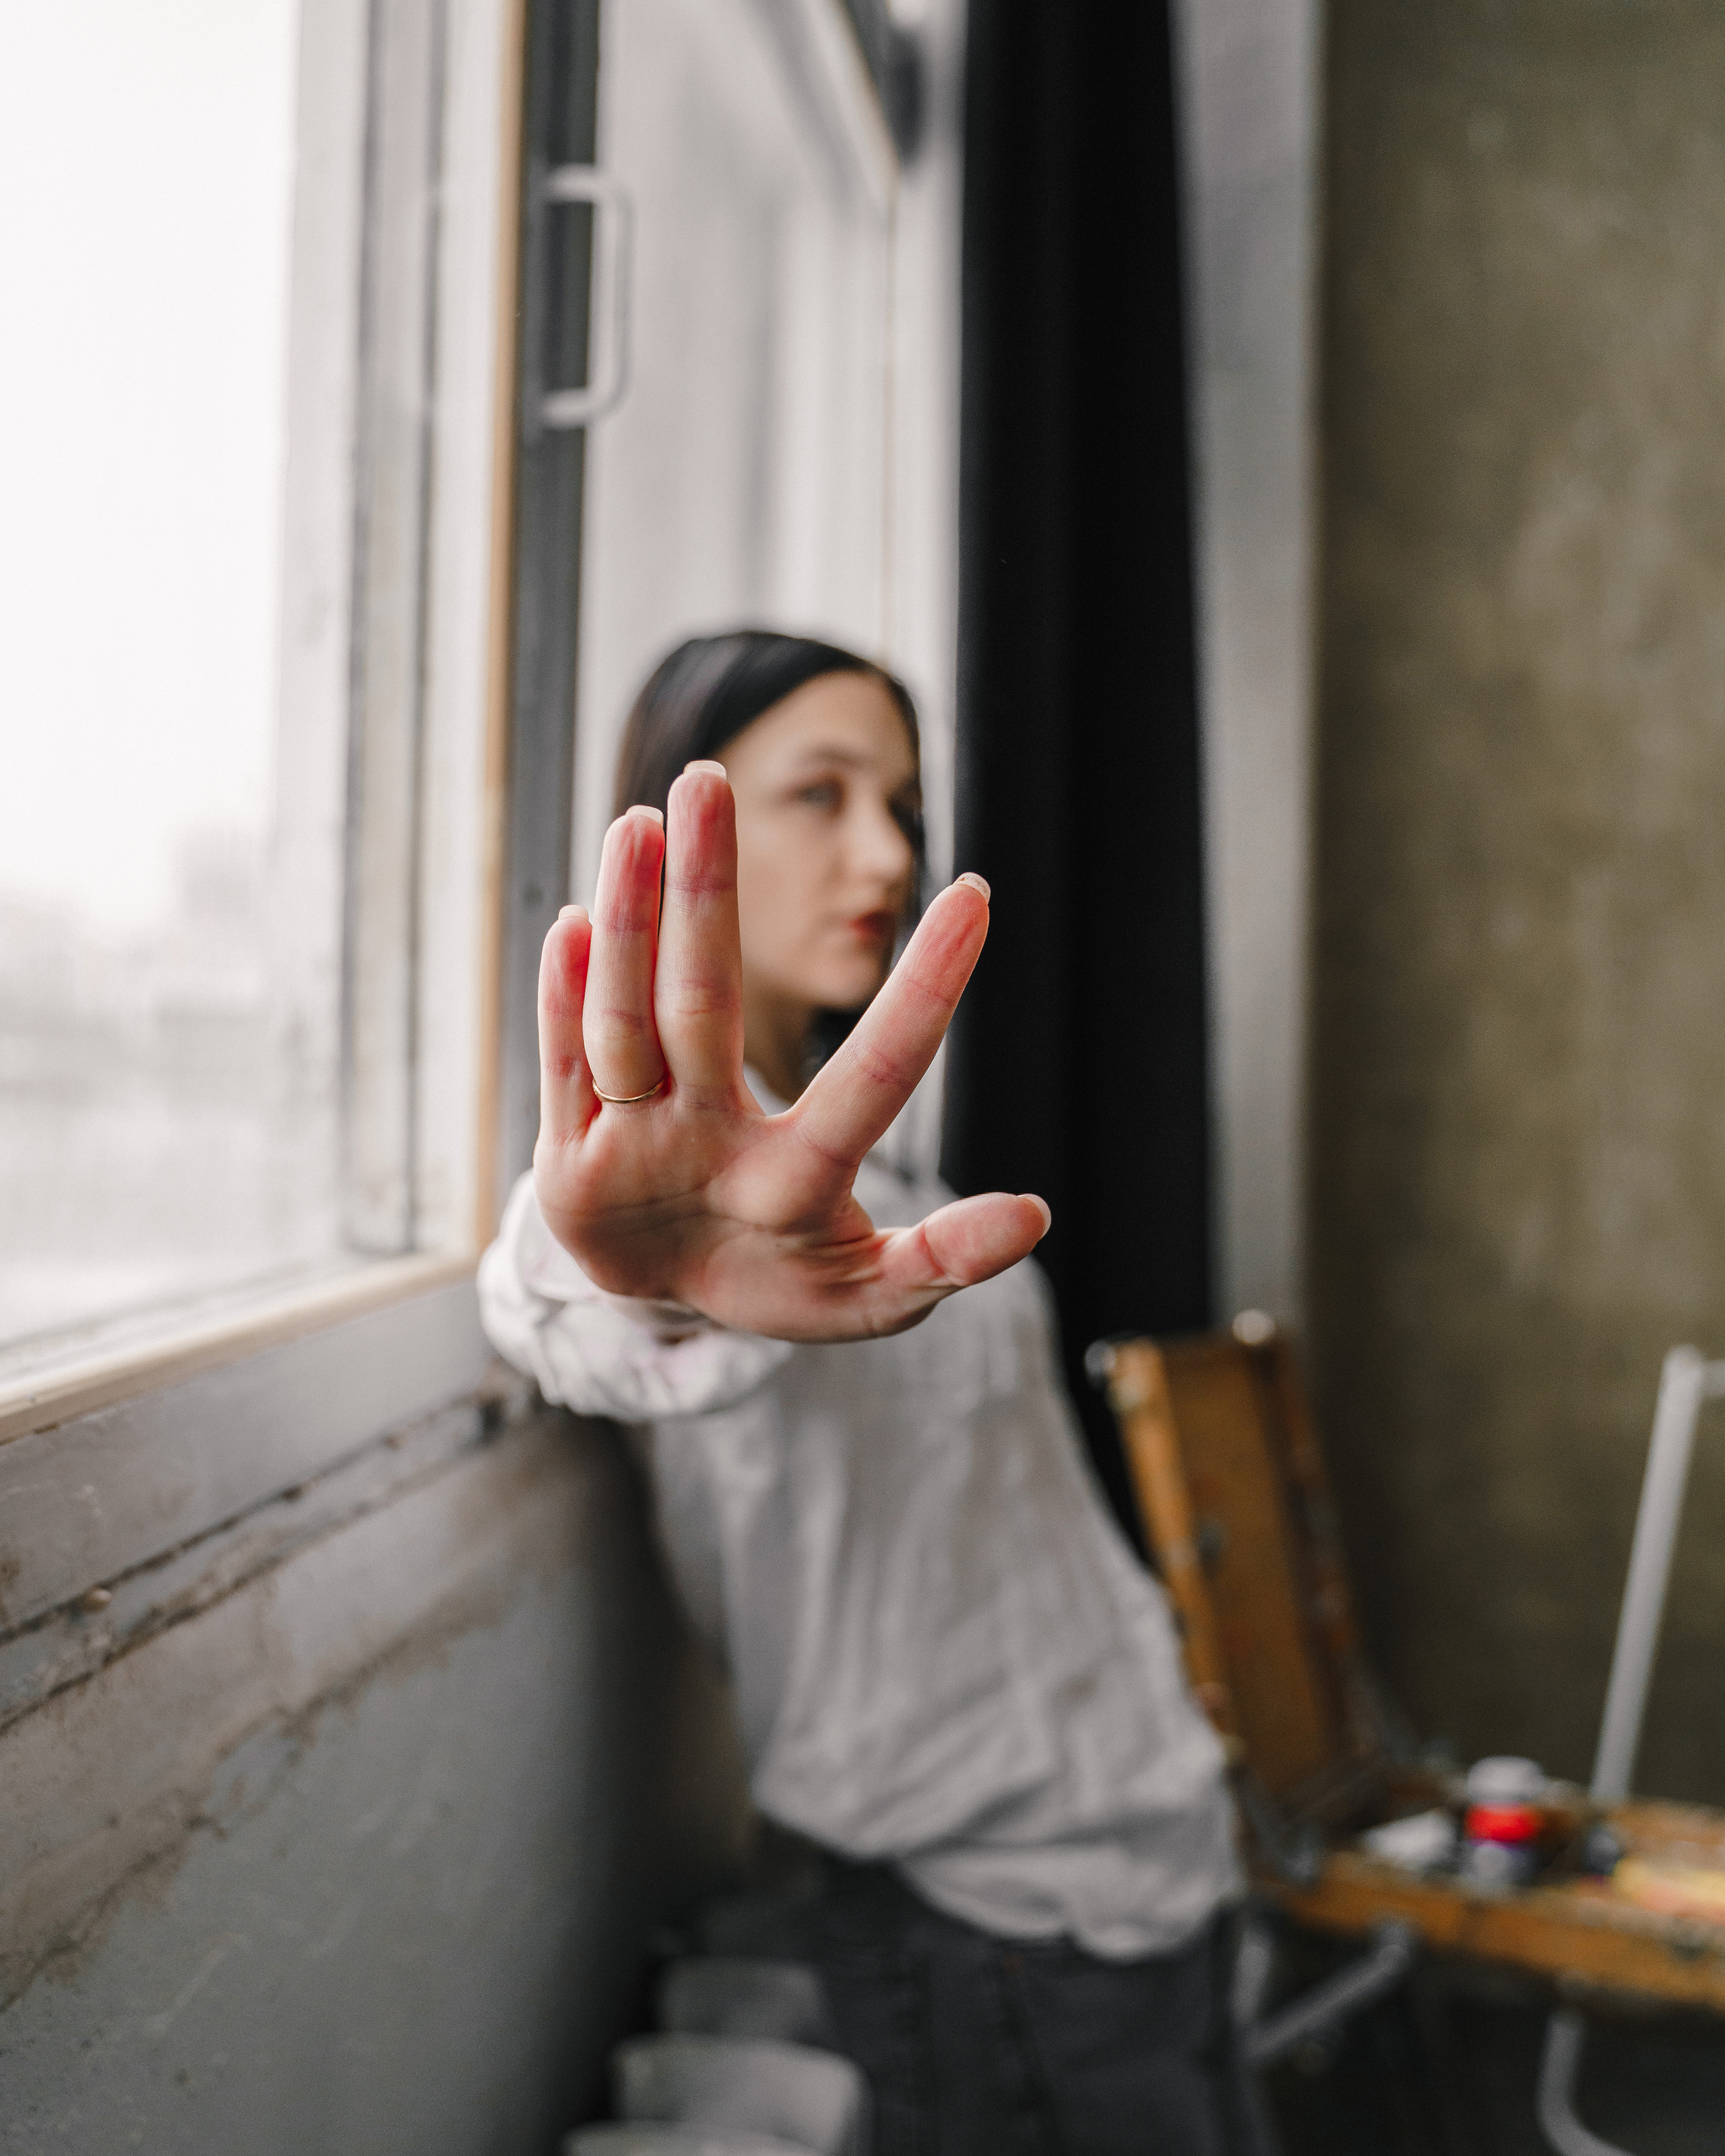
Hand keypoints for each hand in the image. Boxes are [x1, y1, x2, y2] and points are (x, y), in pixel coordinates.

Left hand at [532, 760, 1049, 1341]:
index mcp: (791, 1195)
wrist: (663, 1316)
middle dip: (705, 894)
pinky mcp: (565, 1147)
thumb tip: (1036, 1214)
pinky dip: (565, 987)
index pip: (870, 1086)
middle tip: (708, 775)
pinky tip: (576, 911)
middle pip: (699, 1015)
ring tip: (642, 815)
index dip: (923, 996)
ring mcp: (622, 1152)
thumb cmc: (787, 1277)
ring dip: (626, 918)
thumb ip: (945, 1256)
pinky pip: (562, 1055)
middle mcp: (699, 1162)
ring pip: (619, 1023)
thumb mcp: (872, 1295)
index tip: (974, 896)